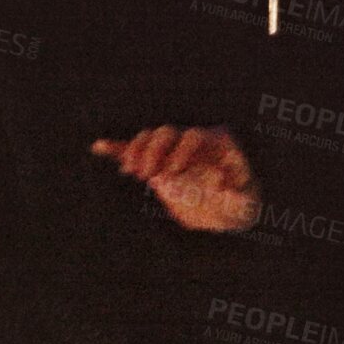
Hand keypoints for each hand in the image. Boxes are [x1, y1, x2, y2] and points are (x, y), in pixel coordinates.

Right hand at [92, 126, 258, 232]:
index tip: (173, 172)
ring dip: (136, 152)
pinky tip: (99, 147)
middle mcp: (192, 143)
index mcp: (215, 143)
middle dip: (154, 151)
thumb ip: (240, 189)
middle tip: (148, 175)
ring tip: (133, 173)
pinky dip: (117, 149)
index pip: (193, 136)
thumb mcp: (245, 199)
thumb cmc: (240, 201)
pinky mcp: (156, 165)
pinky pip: (135, 152)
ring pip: (149, 139)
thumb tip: (223, 180)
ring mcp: (172, 152)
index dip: (181, 151)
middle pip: (167, 134)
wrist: (225, 210)